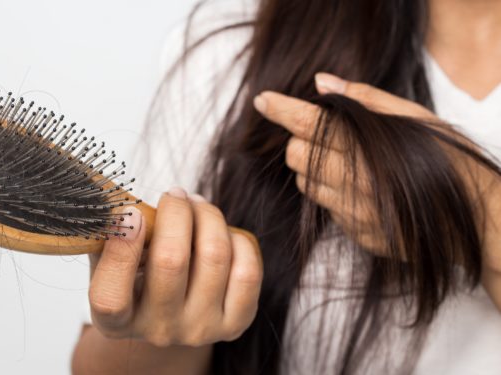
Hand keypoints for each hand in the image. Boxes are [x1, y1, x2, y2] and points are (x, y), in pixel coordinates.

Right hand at [87, 187, 262, 346]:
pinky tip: (221, 233)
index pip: (111, 298)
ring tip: (197, 205)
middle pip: (171, 261)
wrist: (172, 311)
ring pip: (214, 256)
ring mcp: (199, 330)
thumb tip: (119, 202)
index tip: (132, 212)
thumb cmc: (136, 274)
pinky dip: (236, 240)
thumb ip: (108, 235)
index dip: (122, 251)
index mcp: (116, 322)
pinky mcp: (234, 324)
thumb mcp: (108, 259)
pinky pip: (246, 271)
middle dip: (176, 212)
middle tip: (174, 194)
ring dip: (208, 216)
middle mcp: (158, 331)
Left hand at [252, 73, 437, 253]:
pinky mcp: (358, 235)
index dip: (282, 110)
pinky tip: (364, 190)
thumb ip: (367, 100)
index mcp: (369, 147)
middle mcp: (356, 182)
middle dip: (303, 141)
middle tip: (326, 135)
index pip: (309, 124)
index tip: (263, 100)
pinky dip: (335, 195)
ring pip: (306, 185)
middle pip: (297, 155)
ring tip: (348, 162)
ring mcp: (355, 213)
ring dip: (315, 169)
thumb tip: (322, 83)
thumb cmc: (451, 161)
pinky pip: (328, 210)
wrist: (479, 221)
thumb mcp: (417, 119)